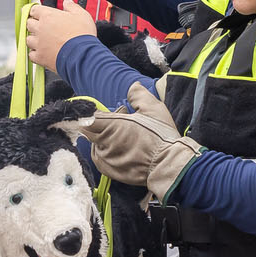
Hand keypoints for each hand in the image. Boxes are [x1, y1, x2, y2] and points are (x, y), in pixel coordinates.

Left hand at [24, 1, 97, 70]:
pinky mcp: (40, 57)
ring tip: (41, 40)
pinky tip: (41, 53)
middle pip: (29, 23)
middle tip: (41, 26)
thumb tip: (67, 3)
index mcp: (48, 16)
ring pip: (28, 39)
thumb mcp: (81, 14)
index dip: (36, 11)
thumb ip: (71, 7)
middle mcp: (40, 28)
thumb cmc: (81, 35)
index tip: (37, 12)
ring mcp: (38, 43)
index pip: (34, 9)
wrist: (82, 55)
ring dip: (33, 39)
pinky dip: (35, 53)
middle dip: (33, 23)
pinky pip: (31, 54)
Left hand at [78, 81, 201, 198]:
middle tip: (120, 124)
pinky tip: (123, 149)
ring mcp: (105, 159)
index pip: (87, 117)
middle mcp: (104, 143)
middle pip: (88, 130)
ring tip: (126, 138)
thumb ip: (138, 95)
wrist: (168, 165)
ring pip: (95, 143)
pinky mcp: (108, 171)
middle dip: (101, 124)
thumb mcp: (153, 109)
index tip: (101, 112)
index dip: (93, 113)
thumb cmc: (161, 137)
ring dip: (105, 138)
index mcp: (111, 126)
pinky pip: (100, 157)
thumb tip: (133, 86)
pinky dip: (106, 151)